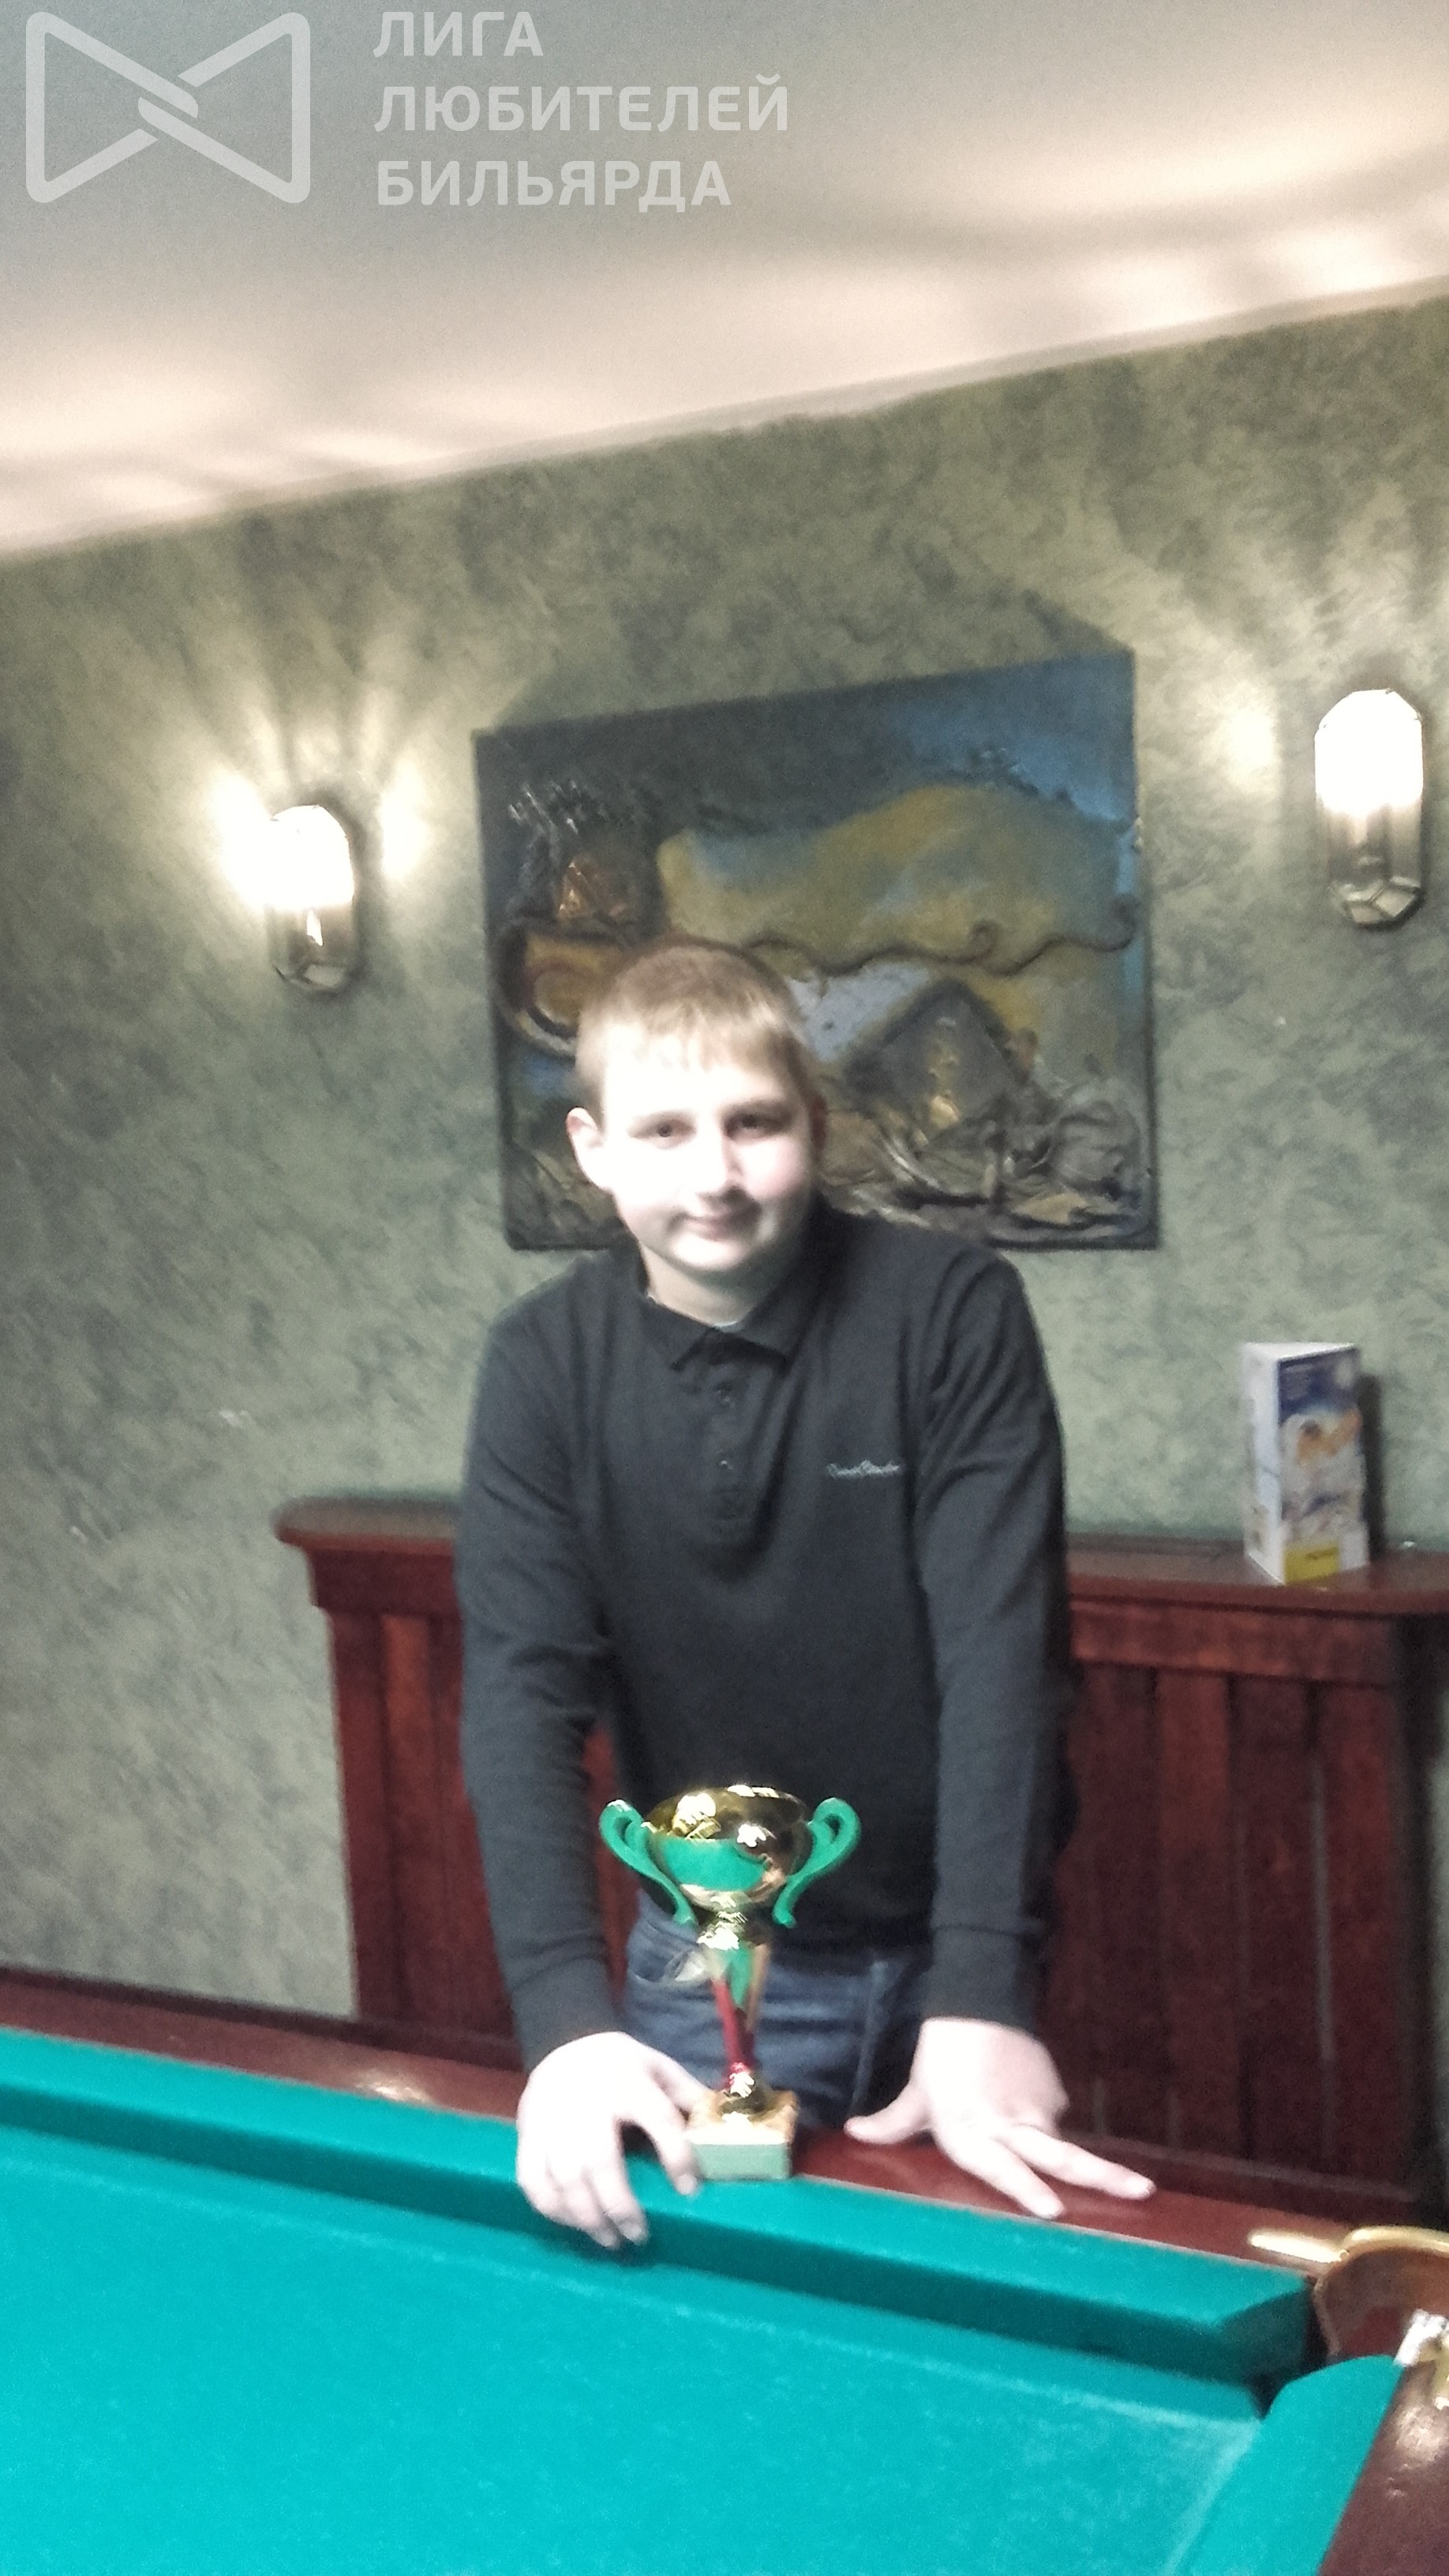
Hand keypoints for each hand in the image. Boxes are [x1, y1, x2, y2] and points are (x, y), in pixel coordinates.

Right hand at [515, 2031, 706, 2249]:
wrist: (561, 2043)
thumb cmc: (618, 2064)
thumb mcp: (656, 2066)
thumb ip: (685, 2094)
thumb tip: (719, 2126)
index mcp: (628, 2081)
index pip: (658, 2118)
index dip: (676, 2156)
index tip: (689, 2190)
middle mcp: (587, 2101)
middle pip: (600, 2161)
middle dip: (620, 2206)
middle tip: (638, 2236)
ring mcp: (552, 2118)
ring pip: (563, 2177)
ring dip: (586, 2217)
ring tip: (609, 2240)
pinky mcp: (528, 2133)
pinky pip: (531, 2179)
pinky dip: (551, 2208)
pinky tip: (573, 2223)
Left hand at [845, 2018, 1154, 2219]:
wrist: (977, 2000)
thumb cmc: (941, 2055)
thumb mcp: (918, 2092)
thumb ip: (893, 2123)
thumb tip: (854, 2133)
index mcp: (969, 2131)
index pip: (1001, 2166)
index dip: (1025, 2187)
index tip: (1053, 2210)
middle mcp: (1007, 2125)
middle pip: (1058, 2155)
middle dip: (1099, 2177)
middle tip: (1139, 2193)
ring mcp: (1035, 2108)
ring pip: (1064, 2143)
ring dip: (1101, 2168)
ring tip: (1140, 2189)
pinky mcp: (1052, 2091)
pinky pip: (1053, 2118)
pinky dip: (1047, 2124)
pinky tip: (1033, 2111)